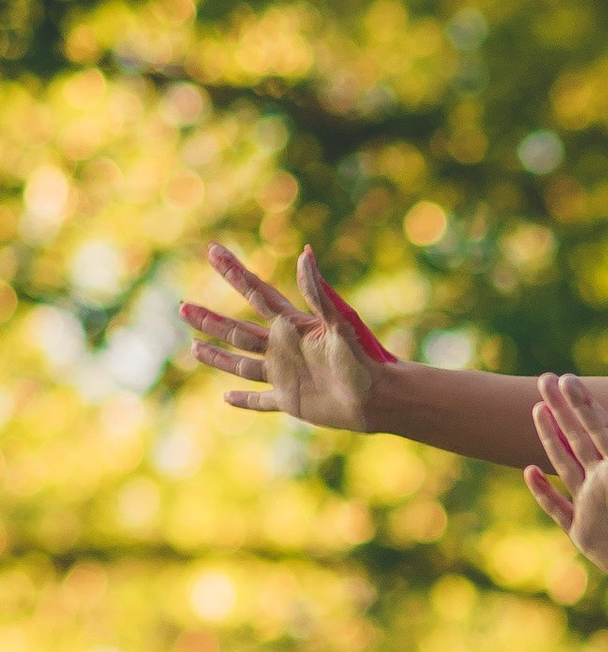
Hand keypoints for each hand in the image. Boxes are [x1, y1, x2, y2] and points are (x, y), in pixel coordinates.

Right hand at [182, 243, 393, 429]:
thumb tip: (306, 254)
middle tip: (183, 307)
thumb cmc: (365, 358)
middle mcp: (284, 348)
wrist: (380, 398)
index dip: (234, 272)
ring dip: (218, 356)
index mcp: (293, 325)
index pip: (255, 293)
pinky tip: (226, 399)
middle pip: (238, 331)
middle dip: (210, 319)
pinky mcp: (291, 401)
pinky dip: (244, 401)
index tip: (213, 250)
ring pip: (241, 364)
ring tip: (194, 347)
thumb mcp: (339, 323)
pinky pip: (261, 400)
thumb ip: (319, 292)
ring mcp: (285, 375)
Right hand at [525, 372, 607, 618]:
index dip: (583, 404)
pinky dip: (543, 492)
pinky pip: (557, 507)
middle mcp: (605, 481)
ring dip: (551, 438)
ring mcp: (592, 504)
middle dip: (562, 409)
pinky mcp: (583, 531)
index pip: (600, 430)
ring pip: (564, 464)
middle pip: (578, 438)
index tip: (566, 379)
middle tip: (544, 379)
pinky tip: (530, 471)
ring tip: (537, 410)